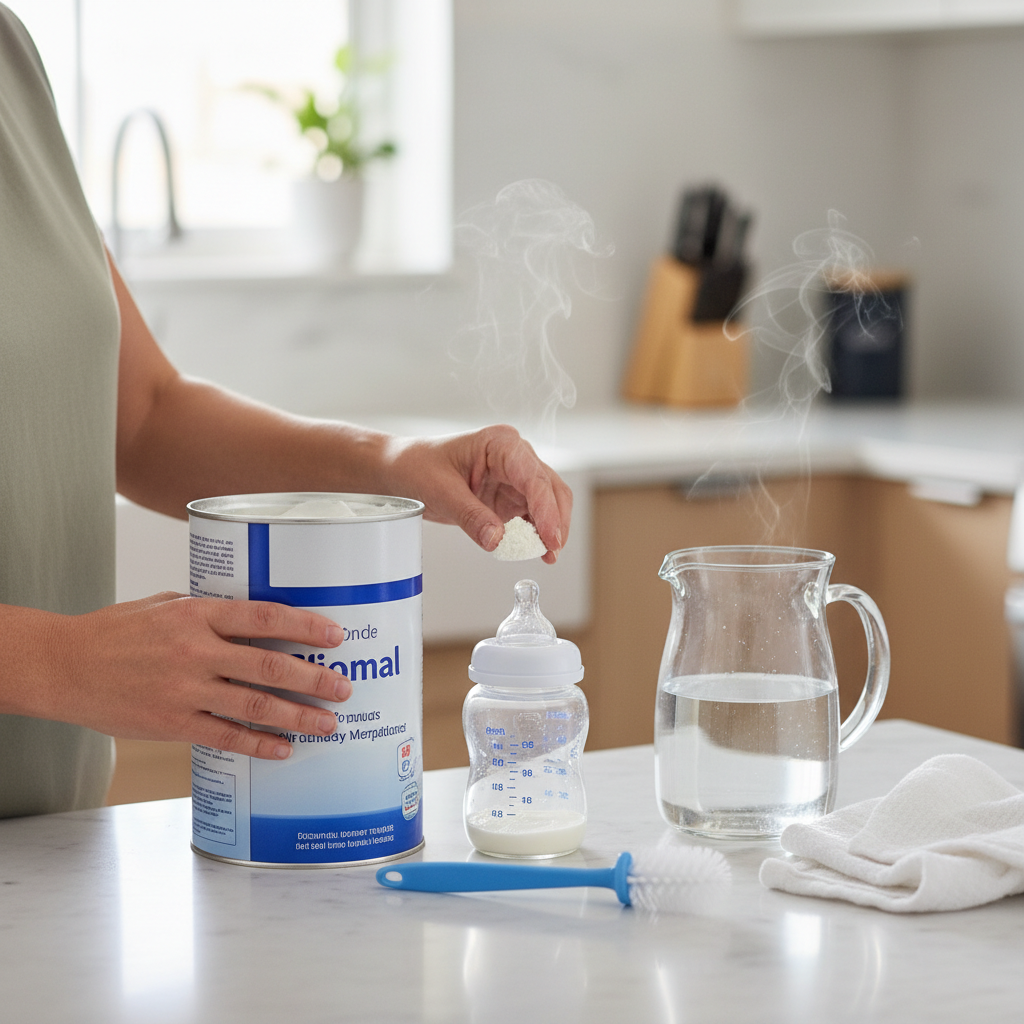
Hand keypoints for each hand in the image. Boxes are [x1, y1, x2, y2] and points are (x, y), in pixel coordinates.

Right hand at [10, 593, 349, 759]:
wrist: (63, 666)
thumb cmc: (116, 631)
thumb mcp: (165, 605)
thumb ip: (210, 612)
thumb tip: (257, 618)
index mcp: (198, 614)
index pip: (266, 617)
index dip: (306, 626)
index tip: (335, 636)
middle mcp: (197, 651)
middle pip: (271, 665)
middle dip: (315, 679)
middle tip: (344, 688)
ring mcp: (185, 690)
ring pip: (255, 705)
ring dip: (298, 716)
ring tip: (328, 724)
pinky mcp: (172, 723)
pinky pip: (226, 736)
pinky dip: (259, 744)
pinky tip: (283, 749)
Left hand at [383, 425, 572, 563]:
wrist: (401, 469)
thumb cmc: (417, 466)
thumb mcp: (440, 491)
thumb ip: (471, 516)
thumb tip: (498, 541)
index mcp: (500, 443)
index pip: (534, 477)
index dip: (547, 509)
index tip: (550, 538)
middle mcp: (515, 456)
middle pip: (551, 488)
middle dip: (556, 521)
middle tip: (552, 551)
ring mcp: (515, 476)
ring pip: (548, 502)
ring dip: (550, 529)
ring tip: (547, 556)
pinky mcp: (510, 496)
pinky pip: (532, 515)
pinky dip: (536, 533)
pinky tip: (536, 551)